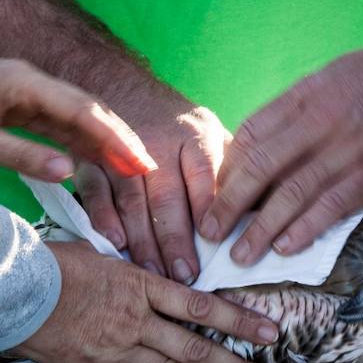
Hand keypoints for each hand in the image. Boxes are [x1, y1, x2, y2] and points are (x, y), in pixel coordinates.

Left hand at [0, 59, 153, 181]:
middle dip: (121, 138)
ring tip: (134, 169)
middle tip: (149, 168)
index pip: (82, 110)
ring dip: (106, 142)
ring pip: (80, 118)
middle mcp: (33, 82)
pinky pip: (62, 125)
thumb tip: (68, 171)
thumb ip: (19, 155)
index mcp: (23, 83)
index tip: (139, 161)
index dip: (114, 137)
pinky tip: (102, 161)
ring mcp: (30, 93)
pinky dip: (84, 143)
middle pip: (90, 110)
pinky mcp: (23, 106)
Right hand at [17, 241, 280, 362]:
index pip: (203, 307)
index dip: (240, 321)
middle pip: (197, 349)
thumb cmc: (52, 263)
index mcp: (140, 285)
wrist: (6, 290)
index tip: (270, 332)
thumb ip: (138, 274)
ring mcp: (116, 348)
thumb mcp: (104, 254)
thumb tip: (166, 283)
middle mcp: (135, 320)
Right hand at [76, 92, 228, 283]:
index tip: (215, 241)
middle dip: (176, 239)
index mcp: (194, 137)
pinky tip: (114, 243)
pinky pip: (95, 191)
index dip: (209, 207)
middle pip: (167, 195)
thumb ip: (237, 170)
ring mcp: (120, 151)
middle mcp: (158, 143)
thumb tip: (271, 208)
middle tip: (185, 276)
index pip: (204, 174)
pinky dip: (103, 217)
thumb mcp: (214, 136)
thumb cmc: (179, 128)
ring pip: (132, 199)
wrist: (123, 87)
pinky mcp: (92, 159)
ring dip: (142, 240)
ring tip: (154, 273)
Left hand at [200, 48, 362, 265]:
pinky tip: (283, 249)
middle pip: (261, 167)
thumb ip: (292, 112)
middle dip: (230, 204)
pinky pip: (330, 207)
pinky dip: (304, 229)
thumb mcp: (327, 80)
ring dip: (261, 229)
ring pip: (291, 194)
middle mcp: (320, 122)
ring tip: (240, 255)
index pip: (251, 135)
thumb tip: (253, 151)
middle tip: (209, 233)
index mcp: (304, 96)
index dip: (227, 170)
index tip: (213, 196)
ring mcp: (346, 150)